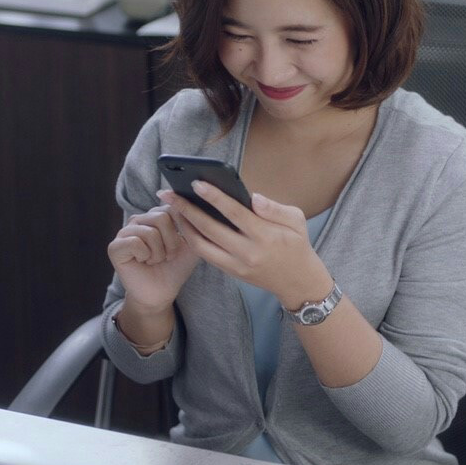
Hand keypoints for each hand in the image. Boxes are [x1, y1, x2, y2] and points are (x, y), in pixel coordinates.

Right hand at [107, 197, 198, 312]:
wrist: (161, 293)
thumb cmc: (175, 268)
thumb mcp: (191, 244)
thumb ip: (191, 224)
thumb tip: (184, 206)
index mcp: (156, 215)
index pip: (172, 206)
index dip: (181, 230)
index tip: (178, 246)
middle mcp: (139, 219)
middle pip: (162, 217)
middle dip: (171, 243)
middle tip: (166, 257)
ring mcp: (125, 232)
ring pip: (150, 232)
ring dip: (158, 253)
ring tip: (154, 260)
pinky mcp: (115, 246)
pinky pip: (135, 243)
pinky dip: (145, 256)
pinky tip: (143, 262)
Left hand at [161, 181, 332, 308]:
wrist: (297, 281)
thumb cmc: (296, 244)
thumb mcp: (296, 221)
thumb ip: (275, 208)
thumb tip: (253, 197)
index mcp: (265, 235)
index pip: (235, 213)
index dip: (214, 197)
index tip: (196, 183)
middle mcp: (248, 252)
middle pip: (210, 229)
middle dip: (186, 209)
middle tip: (168, 193)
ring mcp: (237, 265)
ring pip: (201, 245)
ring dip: (183, 226)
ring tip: (171, 208)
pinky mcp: (231, 272)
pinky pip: (206, 255)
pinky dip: (192, 239)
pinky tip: (184, 224)